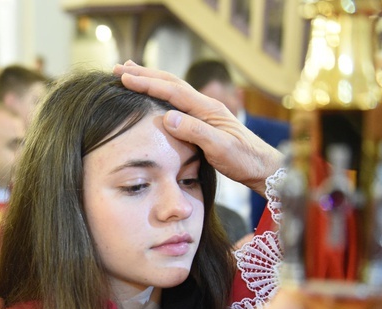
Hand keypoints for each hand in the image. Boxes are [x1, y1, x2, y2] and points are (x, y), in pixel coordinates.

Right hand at [113, 61, 283, 196]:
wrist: (262, 166)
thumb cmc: (244, 160)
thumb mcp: (220, 149)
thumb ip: (194, 132)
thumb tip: (167, 117)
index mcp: (207, 109)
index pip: (172, 91)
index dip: (147, 83)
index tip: (125, 78)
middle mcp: (205, 105)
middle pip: (170, 83)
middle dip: (143, 74)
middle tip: (119, 69)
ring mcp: (204, 111)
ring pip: (172, 89)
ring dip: (150, 79)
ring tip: (130, 73)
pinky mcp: (203, 120)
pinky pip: (176, 101)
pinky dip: (159, 93)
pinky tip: (152, 94)